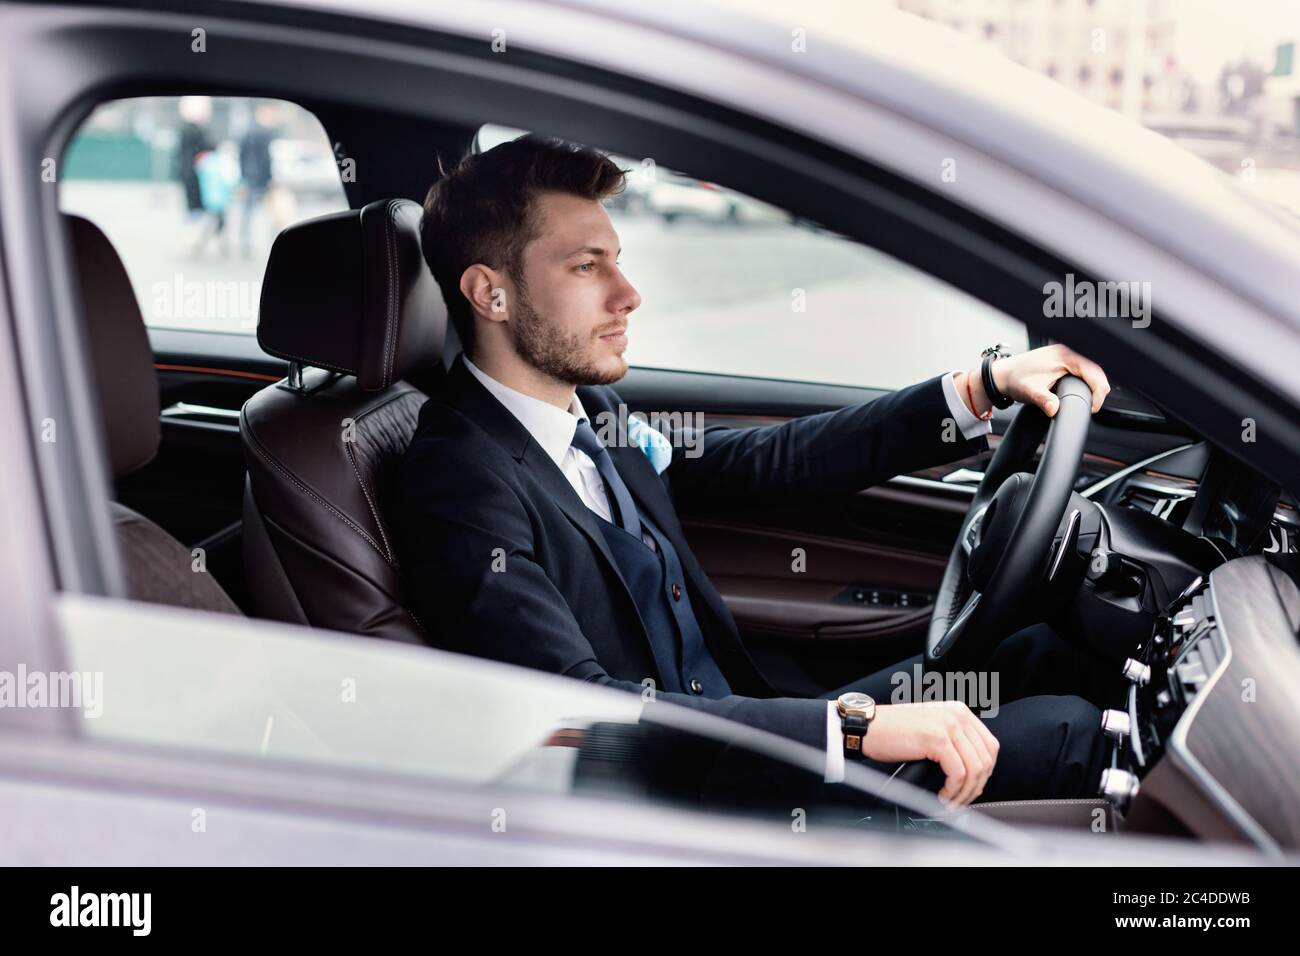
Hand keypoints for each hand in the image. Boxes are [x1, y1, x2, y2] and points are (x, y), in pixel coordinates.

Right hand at [860, 701, 998, 807]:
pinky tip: (942, 795)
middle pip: (986, 760)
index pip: (990, 746)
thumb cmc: (893, 731)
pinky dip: (953, 790)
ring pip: (975, 769)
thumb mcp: (931, 728)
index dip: (985, 773)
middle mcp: (957, 715)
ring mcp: (949, 725)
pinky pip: (958, 773)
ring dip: (965, 792)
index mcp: (959, 711)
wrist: (868, 727)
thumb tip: (972, 770)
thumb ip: (954, 740)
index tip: (972, 788)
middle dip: (976, 787)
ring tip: (951, 801)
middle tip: (961, 800)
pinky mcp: (938, 739)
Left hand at [960, 344, 1110, 417]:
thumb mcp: (1030, 392)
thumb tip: (1054, 409)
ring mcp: (1069, 352)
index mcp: (1066, 355)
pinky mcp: (1066, 357)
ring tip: (1087, 400)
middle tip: (1090, 407)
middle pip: (1098, 371)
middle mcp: (1070, 350)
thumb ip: (1044, 401)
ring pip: (1093, 369)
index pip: (1096, 374)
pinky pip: (1085, 368)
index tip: (1091, 408)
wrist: (1004, 374)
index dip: (1098, 394)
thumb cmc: (1015, 379)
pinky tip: (1082, 390)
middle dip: (1098, 390)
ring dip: (1093, 384)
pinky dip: (1087, 380)